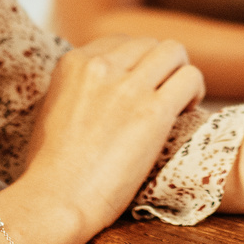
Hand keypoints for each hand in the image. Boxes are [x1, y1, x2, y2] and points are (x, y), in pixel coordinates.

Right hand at [17, 35, 206, 235]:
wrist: (55, 200)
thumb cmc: (50, 170)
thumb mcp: (54, 110)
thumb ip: (78, 90)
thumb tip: (98, 92)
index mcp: (73, 63)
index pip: (121, 43)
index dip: (137, 65)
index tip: (141, 88)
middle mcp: (100, 66)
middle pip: (150, 44)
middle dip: (161, 68)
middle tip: (164, 96)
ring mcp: (127, 87)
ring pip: (174, 52)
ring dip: (181, 74)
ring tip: (181, 101)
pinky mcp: (152, 112)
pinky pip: (189, 78)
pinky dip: (194, 92)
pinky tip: (187, 111)